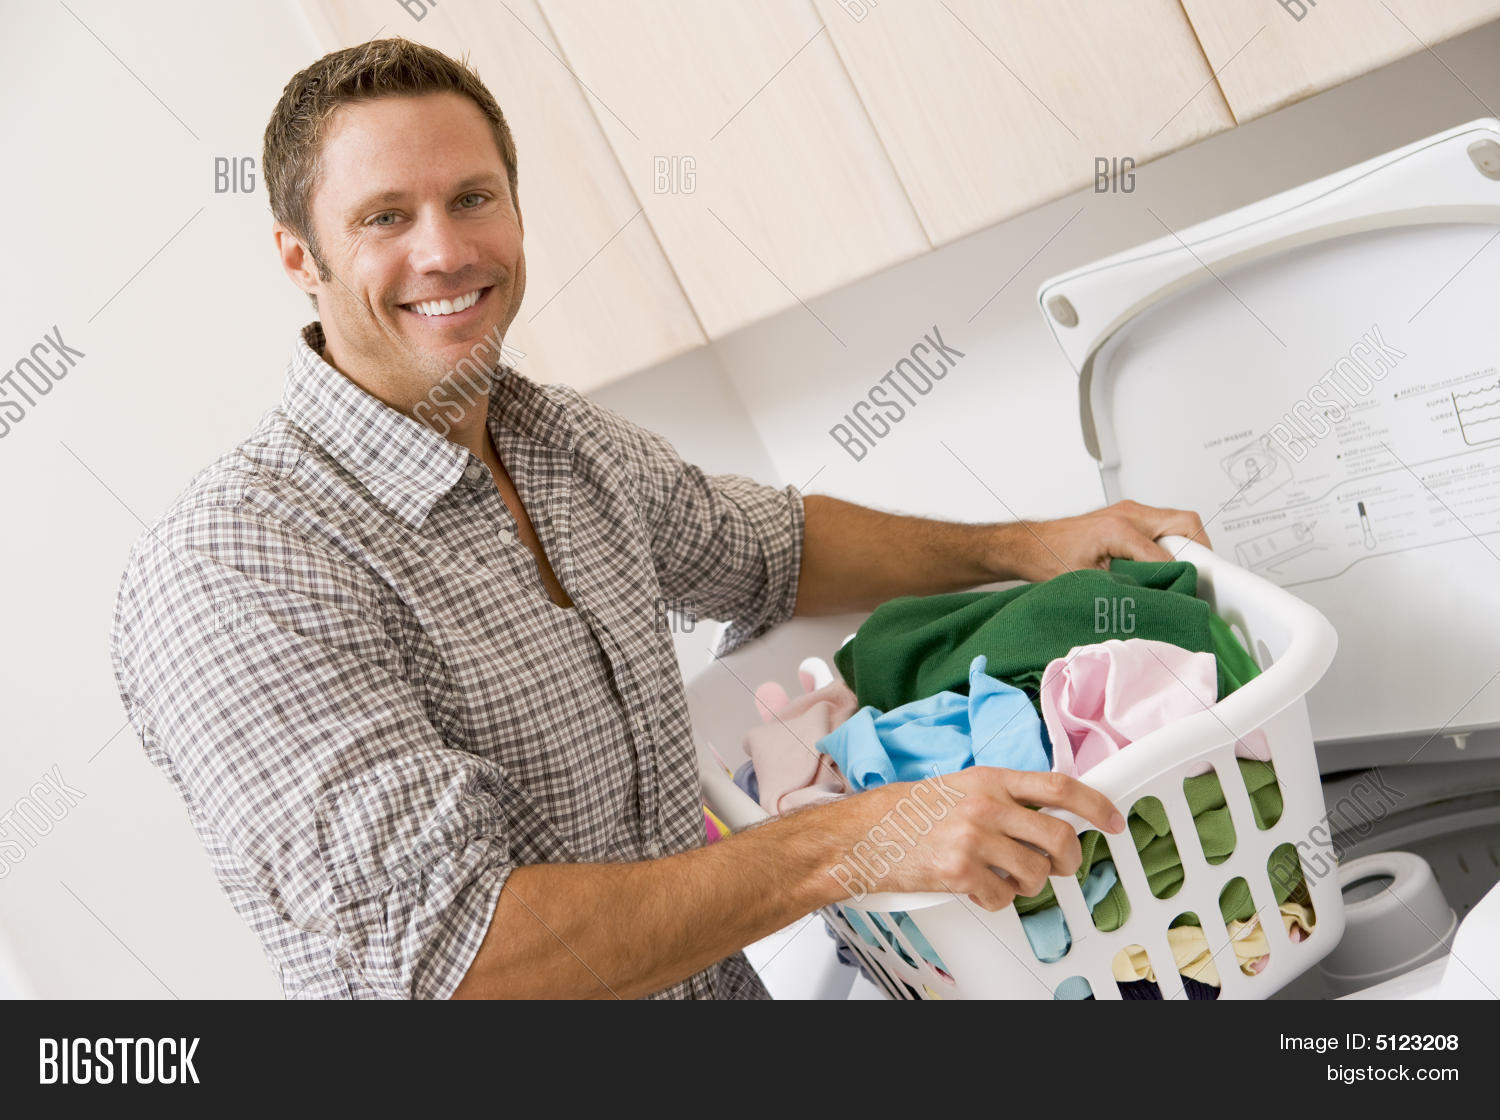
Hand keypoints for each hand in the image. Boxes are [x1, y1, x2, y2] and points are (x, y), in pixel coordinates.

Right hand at [858, 768, 1125, 911]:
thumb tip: (1049, 814)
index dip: (1095, 805)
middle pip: (1059, 836)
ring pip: (1036, 873)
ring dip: (1028, 883)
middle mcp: (986, 806)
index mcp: (990, 779)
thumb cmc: (909, 811)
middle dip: (1069, 858)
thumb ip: (1004, 796)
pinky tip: (975, 886)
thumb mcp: (962, 786)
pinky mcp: (960, 872)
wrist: (864, 833)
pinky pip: (1004, 897)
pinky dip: (996, 899)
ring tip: (1002, 875)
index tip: (1113, 821)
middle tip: (1060, 865)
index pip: (1058, 786)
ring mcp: (974, 839)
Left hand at [1002, 499, 1209, 581]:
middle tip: (1200, 576)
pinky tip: (1163, 565)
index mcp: (1118, 528)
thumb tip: (1157, 597)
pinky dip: (1170, 543)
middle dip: (1199, 550)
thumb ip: (1126, 586)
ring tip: (1182, 572)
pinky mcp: (1128, 516)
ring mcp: (1129, 512)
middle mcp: (1128, 514)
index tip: (1189, 592)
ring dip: (1186, 545)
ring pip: (1177, 522)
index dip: (1181, 576)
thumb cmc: (1049, 558)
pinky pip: (1162, 526)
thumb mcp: (1090, 581)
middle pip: (1185, 522)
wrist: (1029, 545)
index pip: (1167, 553)